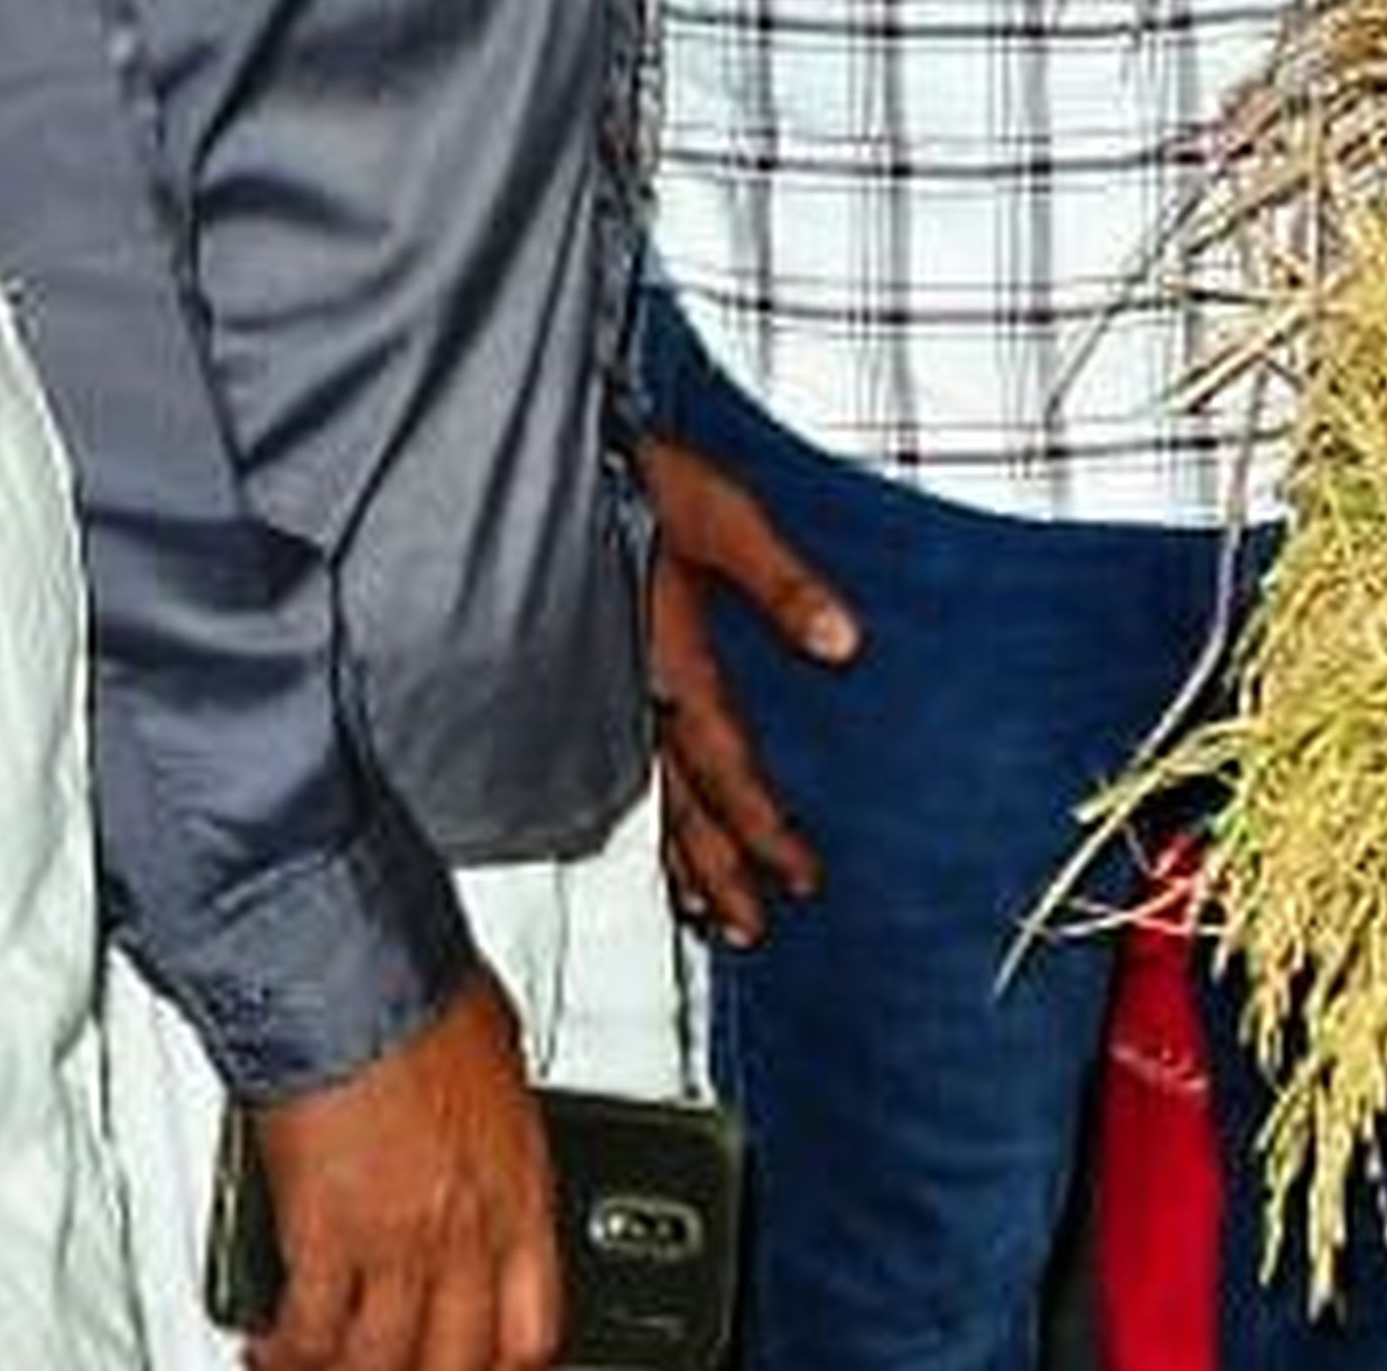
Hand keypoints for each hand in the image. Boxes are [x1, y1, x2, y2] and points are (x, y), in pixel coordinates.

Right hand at [243, 975, 559, 1370]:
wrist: (358, 974)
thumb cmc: (425, 992)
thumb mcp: (500, 1060)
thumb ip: (496, 1122)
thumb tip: (487, 1122)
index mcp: (520, 1190)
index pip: (533, 1323)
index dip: (504, 1361)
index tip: (480, 1361)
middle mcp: (465, 1230)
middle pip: (455, 1360)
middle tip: (395, 1365)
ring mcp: (394, 1241)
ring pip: (377, 1362)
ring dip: (348, 1370)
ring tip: (323, 1365)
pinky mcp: (322, 1235)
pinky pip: (307, 1329)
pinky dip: (285, 1351)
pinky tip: (270, 1349)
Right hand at [639, 425, 855, 946]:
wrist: (543, 457)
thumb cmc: (636, 470)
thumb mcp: (722, 511)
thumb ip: (781, 579)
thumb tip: (842, 640)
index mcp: (669, 656)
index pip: (725, 763)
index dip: (764, 825)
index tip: (803, 876)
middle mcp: (632, 688)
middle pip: (681, 805)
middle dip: (721, 871)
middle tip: (756, 930)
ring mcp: (604, 689)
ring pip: (644, 798)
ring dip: (679, 860)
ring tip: (708, 917)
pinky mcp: (590, 676)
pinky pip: (615, 765)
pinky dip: (642, 816)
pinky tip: (656, 845)